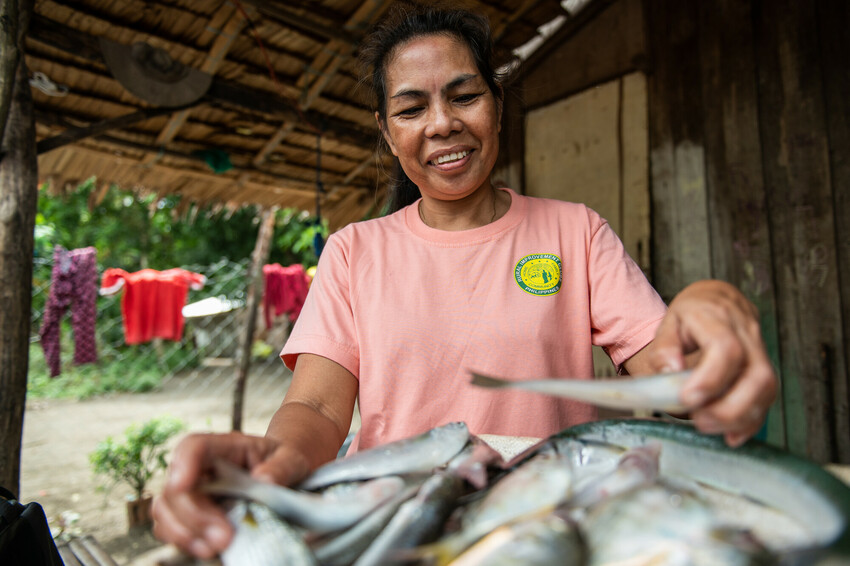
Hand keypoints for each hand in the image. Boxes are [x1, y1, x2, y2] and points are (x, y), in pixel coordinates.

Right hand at [151, 432, 310, 557]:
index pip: (192, 447)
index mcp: (222, 446)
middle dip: (195, 516)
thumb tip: (264, 479)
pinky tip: (208, 549)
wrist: (282, 477)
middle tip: (224, 537)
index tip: (183, 486)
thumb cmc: (282, 463)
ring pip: (165, 510)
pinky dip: (184, 541)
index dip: (183, 465)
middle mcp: (199, 468)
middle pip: (175, 488)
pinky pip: (170, 528)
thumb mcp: (292, 459)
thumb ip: (281, 467)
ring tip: (215, 547)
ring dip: (185, 533)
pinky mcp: (189, 515)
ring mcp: (191, 492)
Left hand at [649, 280, 777, 446]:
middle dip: (730, 407)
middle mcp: (746, 332)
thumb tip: (669, 372)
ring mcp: (760, 349)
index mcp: (716, 317)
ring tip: (710, 426)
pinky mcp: (765, 366)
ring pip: (767, 387)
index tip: (688, 398)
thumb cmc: (691, 315)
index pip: (725, 348)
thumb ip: (664, 348)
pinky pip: (768, 396)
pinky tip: (731, 433)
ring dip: (741, 417)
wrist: (718, 300)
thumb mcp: (668, 322)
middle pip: (756, 373)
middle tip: (700, 420)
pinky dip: (752, 420)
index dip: (710, 378)